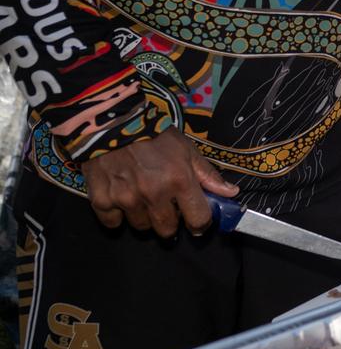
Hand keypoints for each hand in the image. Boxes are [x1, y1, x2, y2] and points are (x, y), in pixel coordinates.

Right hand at [81, 126, 238, 237]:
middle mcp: (154, 193)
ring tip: (139, 194)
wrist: (111, 118)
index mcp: (179, 180)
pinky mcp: (101, 199)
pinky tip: (119, 194)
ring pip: (141, 226)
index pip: (198, 220)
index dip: (199, 222)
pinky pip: (113, 222)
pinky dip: (116, 213)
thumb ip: (207, 174)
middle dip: (169, 220)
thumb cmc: (154, 133)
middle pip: (167, 230)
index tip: (194, 218)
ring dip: (143, 215)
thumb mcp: (186, 148)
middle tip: (163, 203)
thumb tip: (232, 193)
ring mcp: (126, 198)